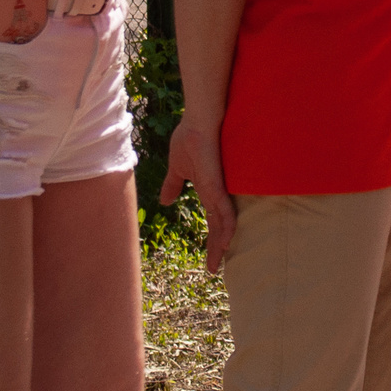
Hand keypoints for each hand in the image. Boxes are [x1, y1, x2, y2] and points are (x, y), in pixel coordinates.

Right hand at [160, 114, 236, 274]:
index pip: (214, 220)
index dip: (213, 239)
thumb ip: (173, 185)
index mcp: (209, 191)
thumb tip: (164, 202)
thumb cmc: (191, 138)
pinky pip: (225, 211)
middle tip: (215, 269)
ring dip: (220, 245)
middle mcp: (218, 193)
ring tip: (217, 264)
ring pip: (224, 224)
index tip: (212, 258)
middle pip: (221, 227)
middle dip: (217, 249)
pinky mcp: (218, 185)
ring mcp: (219, 190)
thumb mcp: (177, 168)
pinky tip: (224, 243)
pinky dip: (225, 229)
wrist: (199, 121)